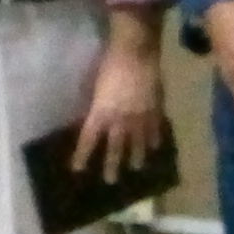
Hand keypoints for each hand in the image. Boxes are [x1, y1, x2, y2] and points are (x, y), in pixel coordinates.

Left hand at [71, 37, 167, 178]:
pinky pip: (155, 130)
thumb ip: (92, 104)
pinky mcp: (156, 110)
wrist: (136, 51)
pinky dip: (154, 140)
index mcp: (100, 112)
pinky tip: (155, 148)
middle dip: (111, 166)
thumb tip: (86, 117)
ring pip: (138, 144)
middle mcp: (120, 120)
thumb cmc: (108, 64)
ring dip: (136, 158)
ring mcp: (140, 117)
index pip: (88, 140)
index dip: (82, 155)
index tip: (77, 170)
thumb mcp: (92, 86)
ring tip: (136, 169)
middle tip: (110, 181)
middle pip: (114, 148)